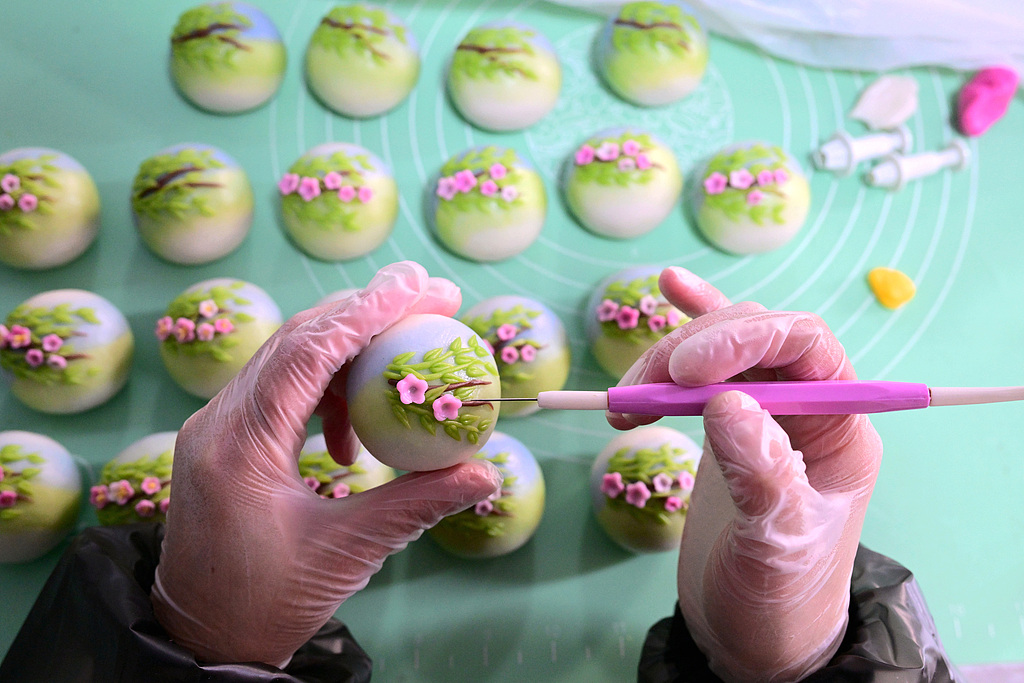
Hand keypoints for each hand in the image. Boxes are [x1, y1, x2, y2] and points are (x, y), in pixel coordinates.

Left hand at [151, 262, 501, 666]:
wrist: (202, 639)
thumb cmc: (267, 604)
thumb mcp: (348, 552)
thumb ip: (417, 503)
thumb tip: (485, 471)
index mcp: (239, 446)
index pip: (306, 353)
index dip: (366, 312)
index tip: (419, 287)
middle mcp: (218, 424)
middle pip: (295, 338)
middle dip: (364, 310)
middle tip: (430, 295)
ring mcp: (216, 429)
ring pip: (287, 357)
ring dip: (348, 347)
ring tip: (405, 357)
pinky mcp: (224, 440)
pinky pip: (279, 389)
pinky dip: (326, 389)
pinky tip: (355, 436)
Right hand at [609, 267, 881, 681]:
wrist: (754, 634)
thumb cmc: (780, 596)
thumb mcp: (777, 544)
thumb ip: (762, 472)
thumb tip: (727, 402)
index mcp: (842, 426)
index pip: (804, 345)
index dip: (744, 339)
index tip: (685, 371)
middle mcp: (807, 407)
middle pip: (756, 338)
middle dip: (694, 350)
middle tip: (641, 390)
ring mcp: (765, 411)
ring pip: (722, 348)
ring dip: (669, 358)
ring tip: (625, 400)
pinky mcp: (727, 423)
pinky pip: (711, 363)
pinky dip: (690, 325)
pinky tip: (673, 286)